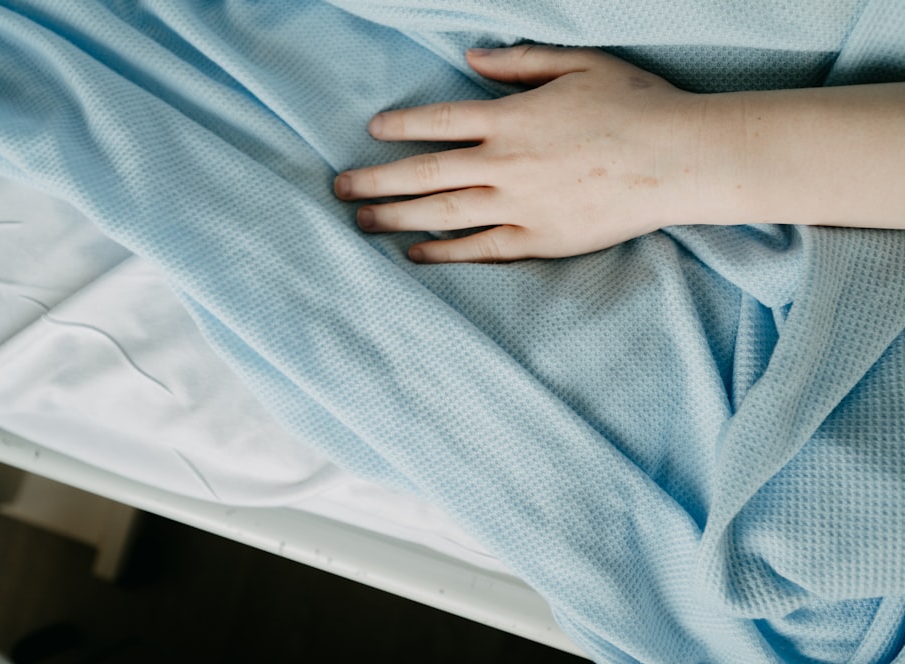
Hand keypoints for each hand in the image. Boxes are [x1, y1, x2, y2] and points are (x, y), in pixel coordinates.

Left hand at [334, 45, 706, 262]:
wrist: (677, 159)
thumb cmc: (635, 104)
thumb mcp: (579, 64)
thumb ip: (520, 62)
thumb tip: (472, 57)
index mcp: (510, 119)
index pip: (438, 122)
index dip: (400, 127)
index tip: (372, 132)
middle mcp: (503, 164)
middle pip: (424, 174)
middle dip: (375, 180)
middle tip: (338, 188)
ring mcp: (517, 206)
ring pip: (441, 214)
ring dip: (395, 217)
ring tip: (360, 222)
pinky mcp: (537, 240)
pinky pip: (479, 249)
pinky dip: (443, 253)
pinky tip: (413, 254)